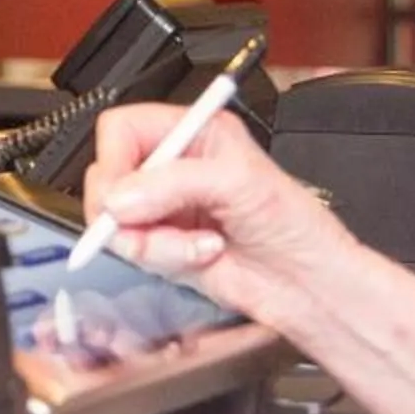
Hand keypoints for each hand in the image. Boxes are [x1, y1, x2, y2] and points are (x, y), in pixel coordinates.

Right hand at [81, 102, 358, 328]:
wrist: (307, 284)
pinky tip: (201, 256)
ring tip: (198, 245)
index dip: (113, 159)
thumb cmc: (294, 224)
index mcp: (193, 131)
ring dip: (154, 241)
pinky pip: (133, 251)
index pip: (121, 129)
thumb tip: (119, 198)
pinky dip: (163, 259)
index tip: (119, 193)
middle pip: (108, 177)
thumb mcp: (238, 183)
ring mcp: (164, 208)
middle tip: (150, 223)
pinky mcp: (162, 245)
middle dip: (129, 210)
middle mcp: (173, 166)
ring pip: (115, 221)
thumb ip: (174, 184)